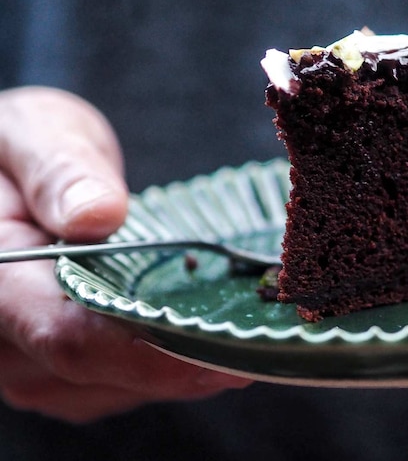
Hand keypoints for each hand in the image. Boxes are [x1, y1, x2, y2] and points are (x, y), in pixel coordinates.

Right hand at [0, 87, 249, 422]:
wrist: (6, 179)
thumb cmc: (17, 150)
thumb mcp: (36, 133)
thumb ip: (60, 170)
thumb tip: (98, 214)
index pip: (70, 335)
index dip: (154, 351)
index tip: (227, 348)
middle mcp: (6, 338)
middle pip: (103, 373)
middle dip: (189, 360)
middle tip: (268, 340)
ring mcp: (32, 362)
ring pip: (118, 388)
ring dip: (184, 365)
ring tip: (247, 329)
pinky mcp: (61, 369)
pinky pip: (121, 384)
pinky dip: (170, 363)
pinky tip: (209, 330)